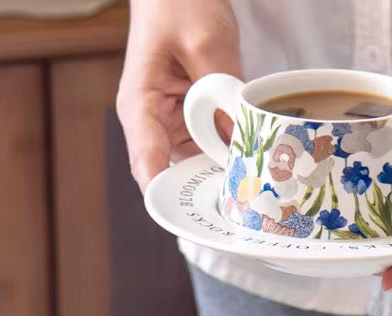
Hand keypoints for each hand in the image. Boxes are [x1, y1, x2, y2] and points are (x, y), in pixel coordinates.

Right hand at [116, 0, 241, 192]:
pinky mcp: (188, 121)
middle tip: (240, 203)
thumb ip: (222, 93)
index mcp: (140, 107)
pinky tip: (251, 159)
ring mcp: (170, 125)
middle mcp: (151, 125)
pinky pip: (208, 148)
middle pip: (174, 175)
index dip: (168, 198)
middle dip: (205, 191)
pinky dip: (227, 155)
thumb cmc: (178, 2)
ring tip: (251, 183)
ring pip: (195, 165)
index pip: (147, 165)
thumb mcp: (207, 42)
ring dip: (220, 174)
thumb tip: (240, 141)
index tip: (192, 218)